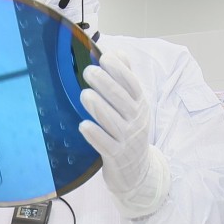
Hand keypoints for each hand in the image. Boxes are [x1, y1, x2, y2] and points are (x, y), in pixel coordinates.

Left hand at [79, 51, 168, 217]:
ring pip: (113, 122)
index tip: (105, 58)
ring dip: (99, 107)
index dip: (120, 71)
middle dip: (106, 84)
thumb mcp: (134, 106)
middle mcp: (136, 121)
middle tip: (88, 71)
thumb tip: (118, 53)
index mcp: (139, 105)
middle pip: (122, 100)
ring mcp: (127, 140)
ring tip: (85, 94)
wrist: (138, 171)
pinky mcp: (117, 157)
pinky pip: (106, 145)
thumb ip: (126, 80)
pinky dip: (95, 135)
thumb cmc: (130, 131)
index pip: (133, 85)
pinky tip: (83, 126)